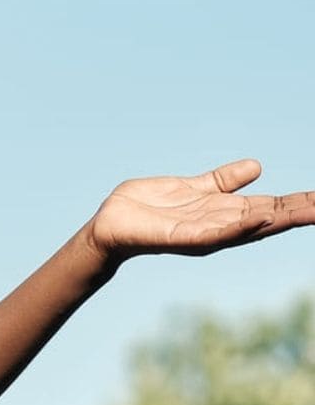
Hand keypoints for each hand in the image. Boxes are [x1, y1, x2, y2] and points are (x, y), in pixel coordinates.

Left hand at [87, 158, 314, 264]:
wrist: (110, 224)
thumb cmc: (149, 208)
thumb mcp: (194, 188)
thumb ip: (223, 181)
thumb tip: (258, 167)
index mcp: (224, 214)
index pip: (270, 207)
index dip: (298, 203)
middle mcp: (220, 226)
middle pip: (268, 219)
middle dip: (299, 213)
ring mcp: (203, 234)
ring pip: (248, 227)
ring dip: (278, 219)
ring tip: (308, 210)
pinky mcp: (182, 238)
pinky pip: (214, 233)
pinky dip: (238, 226)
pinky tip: (259, 218)